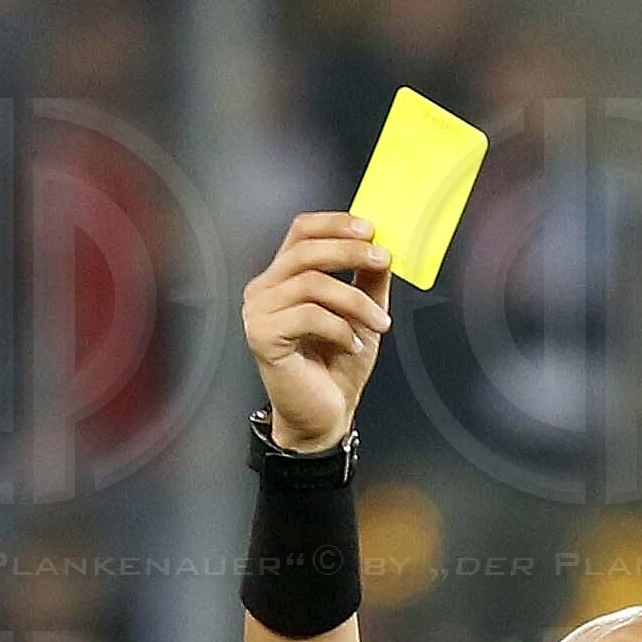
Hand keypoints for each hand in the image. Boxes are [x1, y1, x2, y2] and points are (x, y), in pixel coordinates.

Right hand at [245, 212, 390, 451]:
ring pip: (311, 283)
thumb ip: (368, 283)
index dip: (334, 223)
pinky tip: (352, 346)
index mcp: (284, 278)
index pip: (301, 232)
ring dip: (355, 300)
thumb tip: (382, 251)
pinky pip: (308, 315)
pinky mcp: (261, 335)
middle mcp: (265, 289)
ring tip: (379, 324)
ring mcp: (258, 311)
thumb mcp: (361, 318)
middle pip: (305, 250)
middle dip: (349, 251)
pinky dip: (339, 329)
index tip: (369, 228)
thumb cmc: (336, 369)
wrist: (324, 417)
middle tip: (382, 260)